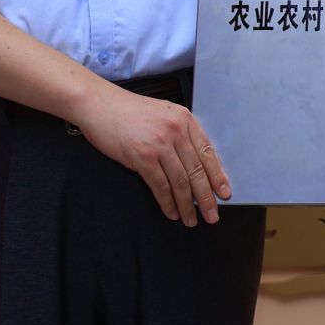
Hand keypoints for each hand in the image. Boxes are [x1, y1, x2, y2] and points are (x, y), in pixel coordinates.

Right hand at [73, 87, 231, 226]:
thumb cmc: (129, 111)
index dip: (218, 176)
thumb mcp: (163, 114)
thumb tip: (194, 163)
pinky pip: (160, 185)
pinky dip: (168, 202)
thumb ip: (180, 133)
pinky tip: (172, 213)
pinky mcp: (142, 156)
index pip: (208, 152)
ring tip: (191, 220)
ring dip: (187, 205)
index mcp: (185, 119)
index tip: (225, 193)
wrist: (99, 104)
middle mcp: (176, 130)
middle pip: (197, 170)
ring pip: (181, 181)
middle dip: (207, 197)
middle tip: (212, 215)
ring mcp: (160, 144)